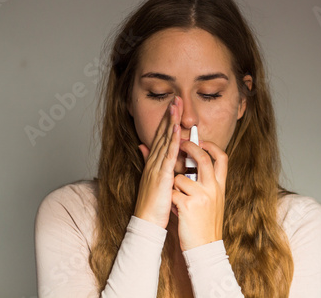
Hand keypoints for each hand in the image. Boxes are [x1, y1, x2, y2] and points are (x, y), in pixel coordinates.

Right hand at [134, 96, 181, 228]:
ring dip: (171, 122)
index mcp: (153, 162)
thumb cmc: (152, 202)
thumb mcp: (151, 177)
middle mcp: (153, 161)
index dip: (167, 120)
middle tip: (176, 98)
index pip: (161, 136)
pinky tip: (177, 130)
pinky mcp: (160, 176)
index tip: (174, 106)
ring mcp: (156, 167)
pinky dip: (173, 142)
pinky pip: (168, 156)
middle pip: (162, 133)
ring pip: (165, 140)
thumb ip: (148, 160)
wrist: (147, 221)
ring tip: (176, 106)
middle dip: (169, 115)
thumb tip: (142, 145)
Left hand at [171, 140, 226, 250]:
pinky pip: (173, 193)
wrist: (205, 247)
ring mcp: (202, 196)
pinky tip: (176, 211)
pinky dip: (171, 201)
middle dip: (190, 147)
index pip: (222, 158)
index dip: (211, 146)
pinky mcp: (189, 204)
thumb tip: (196, 167)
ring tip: (179, 201)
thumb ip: (208, 184)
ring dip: (174, 188)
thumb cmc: (205, 224)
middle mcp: (214, 189)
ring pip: (180, 178)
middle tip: (180, 143)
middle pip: (203, 158)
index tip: (201, 140)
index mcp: (220, 187)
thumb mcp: (213, 201)